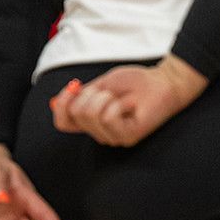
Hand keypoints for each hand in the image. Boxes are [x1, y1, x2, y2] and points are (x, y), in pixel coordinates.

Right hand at [49, 57, 206, 146]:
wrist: (162, 82)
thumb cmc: (134, 83)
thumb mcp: (101, 84)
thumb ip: (80, 95)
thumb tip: (56, 101)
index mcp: (91, 121)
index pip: (62, 122)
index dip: (63, 104)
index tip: (74, 86)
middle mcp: (99, 133)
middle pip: (77, 114)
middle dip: (91, 94)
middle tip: (110, 92)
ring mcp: (113, 137)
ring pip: (92, 114)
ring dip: (106, 97)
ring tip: (122, 98)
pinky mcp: (128, 137)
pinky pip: (109, 118)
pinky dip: (118, 104)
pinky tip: (130, 105)